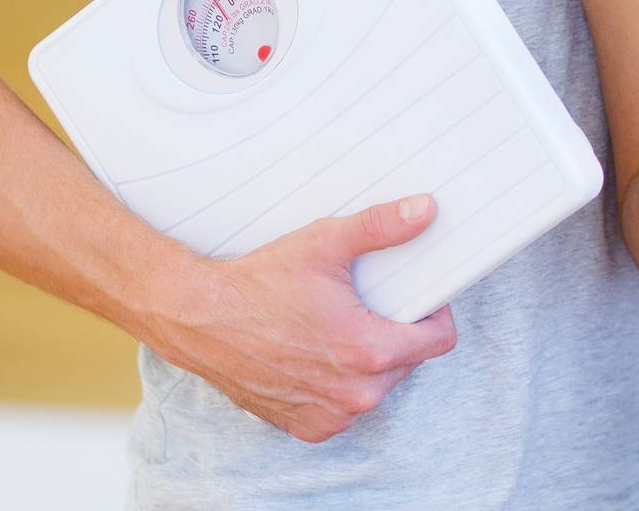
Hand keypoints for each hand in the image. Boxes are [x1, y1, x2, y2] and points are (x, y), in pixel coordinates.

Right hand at [150, 195, 457, 442]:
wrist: (200, 319)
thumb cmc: (260, 282)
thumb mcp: (325, 242)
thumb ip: (382, 226)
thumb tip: (426, 210)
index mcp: (367, 352)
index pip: (438, 342)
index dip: (434, 312)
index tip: (417, 295)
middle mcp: (353, 396)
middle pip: (408, 361)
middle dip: (397, 331)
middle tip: (366, 302)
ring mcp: (328, 416)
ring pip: (377, 386)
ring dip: (368, 359)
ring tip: (338, 324)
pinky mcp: (305, 427)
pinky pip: (344, 406)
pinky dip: (339, 383)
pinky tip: (317, 352)